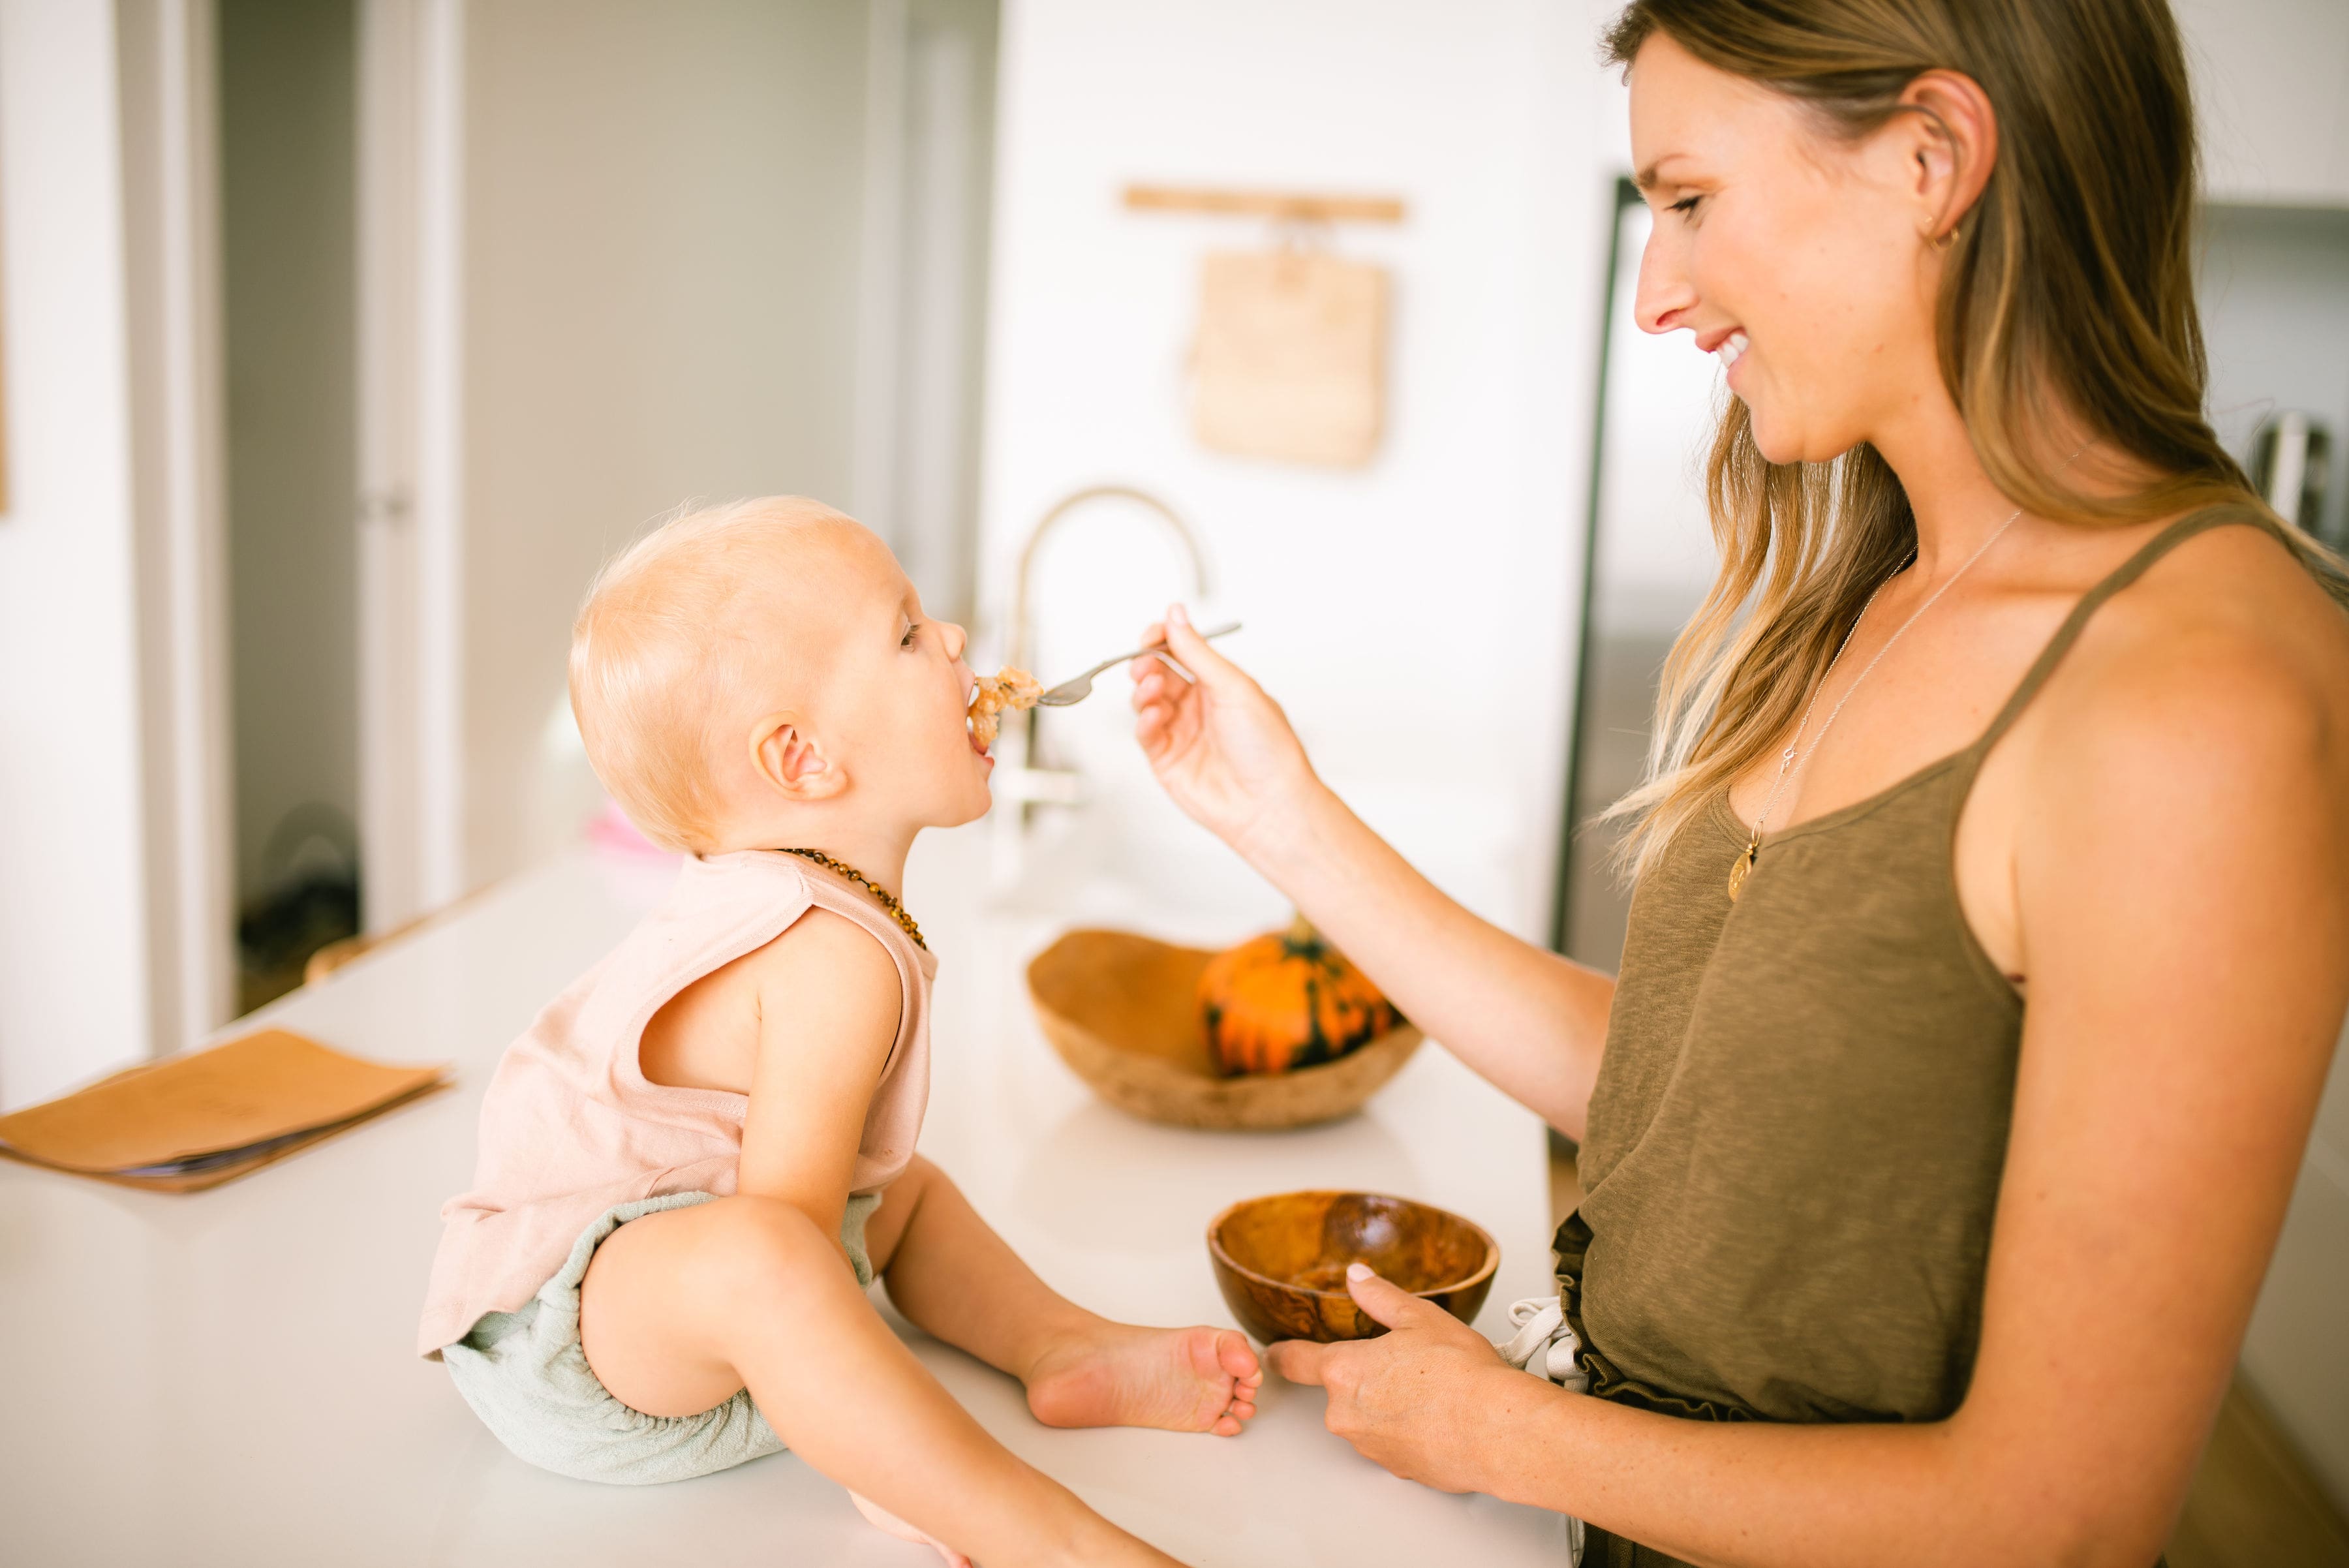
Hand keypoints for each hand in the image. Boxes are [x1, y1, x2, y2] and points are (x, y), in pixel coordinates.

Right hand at [1129, 603, 1317, 850]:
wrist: (1270, 804)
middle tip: (1145, 662)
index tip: (1152, 635)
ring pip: (1147, 702)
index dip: (1163, 640)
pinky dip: (1144, 720)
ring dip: (1145, 690)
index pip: (1182, 652)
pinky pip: (1146, 734)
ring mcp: (1182, 733)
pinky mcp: (1168, 761)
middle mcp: (1200, 707)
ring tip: (1153, 688)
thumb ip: (1197, 652)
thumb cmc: (1269, 750)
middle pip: (1159, 673)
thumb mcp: (1234, 687)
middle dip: (1147, 664)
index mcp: (1221, 685)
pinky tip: (1153, 715)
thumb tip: (1175, 615)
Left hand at [1266, 1264, 1525, 1494]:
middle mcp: (1346, 1414)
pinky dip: (1409, 1432)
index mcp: (1343, 1370)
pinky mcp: (1396, 1470)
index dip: (1282, 1355)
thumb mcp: (1419, 1316)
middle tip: (1408, 1366)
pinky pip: (1394, 1443)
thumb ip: (1380, 1296)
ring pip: (1368, 1418)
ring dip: (1388, 1406)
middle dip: (1367, 1378)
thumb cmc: (1460, 1373)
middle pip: (1342, 1390)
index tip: (1274, 1354)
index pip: (1295, 1362)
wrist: (1496, 1429)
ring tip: (1431, 1392)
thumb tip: (1357, 1277)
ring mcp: (1370, 1446)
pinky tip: (1439, 1419)